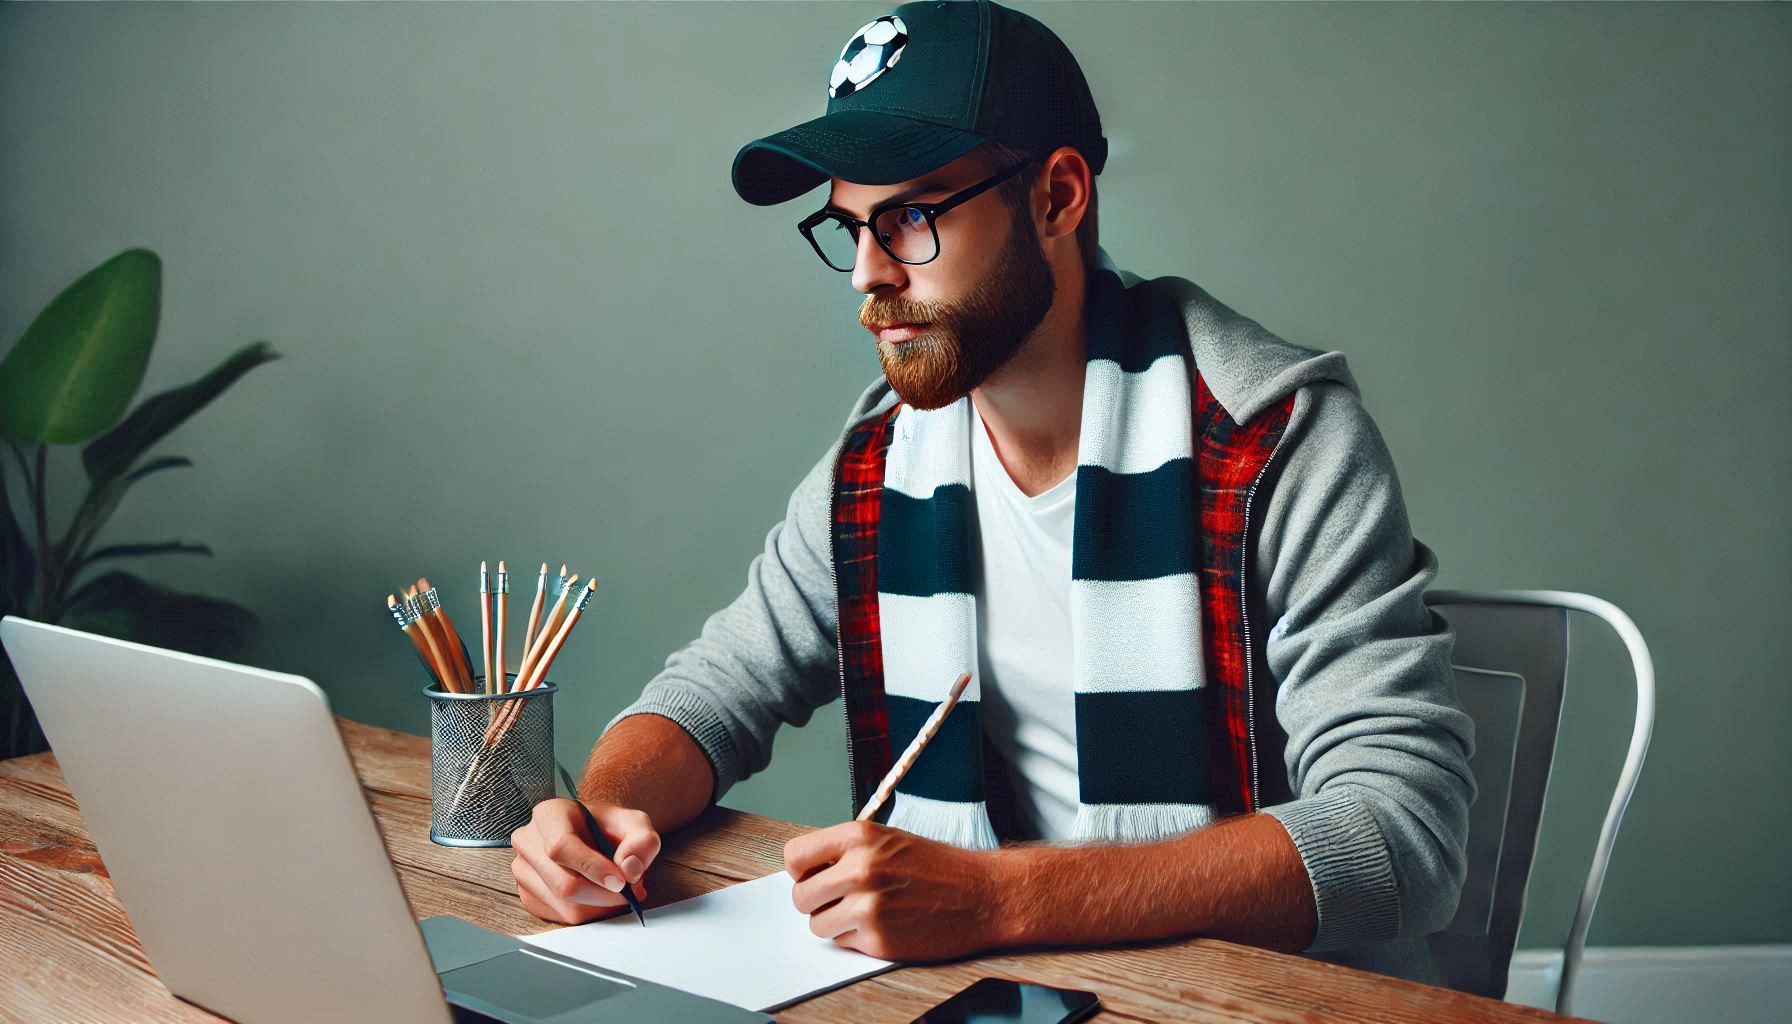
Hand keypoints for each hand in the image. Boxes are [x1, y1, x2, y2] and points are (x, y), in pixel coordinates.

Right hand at [510, 797, 658, 923]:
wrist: (592, 834)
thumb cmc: (608, 827)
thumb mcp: (634, 823)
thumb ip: (642, 841)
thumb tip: (630, 869)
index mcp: (549, 814)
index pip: (561, 847)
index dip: (592, 868)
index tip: (620, 881)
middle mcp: (528, 841)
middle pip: (564, 884)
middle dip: (603, 895)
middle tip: (629, 892)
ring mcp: (523, 870)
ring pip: (564, 906)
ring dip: (599, 907)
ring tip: (616, 892)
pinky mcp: (528, 894)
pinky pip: (559, 917)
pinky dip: (587, 914)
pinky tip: (598, 898)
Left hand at [783, 820, 1013, 961]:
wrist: (981, 894)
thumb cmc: (937, 866)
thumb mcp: (888, 839)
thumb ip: (846, 851)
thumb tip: (806, 872)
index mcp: (859, 836)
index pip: (795, 856)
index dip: (802, 871)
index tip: (815, 876)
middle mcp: (860, 868)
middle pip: (800, 896)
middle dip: (816, 901)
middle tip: (840, 899)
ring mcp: (868, 906)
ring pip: (817, 923)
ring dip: (835, 923)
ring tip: (865, 912)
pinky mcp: (878, 939)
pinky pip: (842, 942)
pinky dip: (857, 938)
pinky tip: (885, 924)